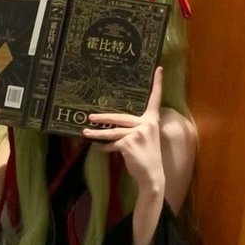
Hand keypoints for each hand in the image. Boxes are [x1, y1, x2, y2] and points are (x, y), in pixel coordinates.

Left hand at [82, 66, 164, 195]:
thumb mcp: (145, 139)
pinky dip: (105, 147)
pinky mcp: (128, 144)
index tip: (158, 68)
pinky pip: (112, 144)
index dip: (157, 84)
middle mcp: (147, 124)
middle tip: (90, 117)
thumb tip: (111, 129)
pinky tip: (99, 149)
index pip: (155, 99)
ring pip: (112, 132)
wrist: (152, 176)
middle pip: (121, 117)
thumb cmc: (147, 158)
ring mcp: (138, 133)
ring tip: (85, 132)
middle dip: (103, 118)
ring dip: (97, 133)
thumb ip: (133, 130)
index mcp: (152, 121)